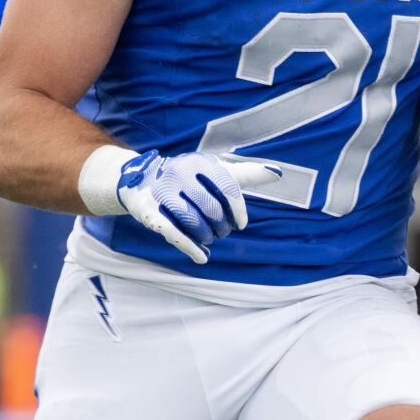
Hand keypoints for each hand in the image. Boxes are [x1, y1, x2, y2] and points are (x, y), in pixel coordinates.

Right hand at [79, 146, 280, 263]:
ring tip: (208, 238)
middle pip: (211, 208)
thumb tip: (277, 173)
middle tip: (221, 232)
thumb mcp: (214, 172)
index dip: (238, 210)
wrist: (141, 179)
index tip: (240, 224)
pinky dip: (191, 248)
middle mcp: (180, 173)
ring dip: (206, 237)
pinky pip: (174, 233)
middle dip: (220, 226)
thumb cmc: (188, 178)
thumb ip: (244, 174)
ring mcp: (162, 192)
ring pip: (193, 222)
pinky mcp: (149, 211)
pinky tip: (202, 258)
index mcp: (199, 162)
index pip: (228, 188)